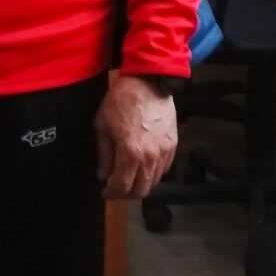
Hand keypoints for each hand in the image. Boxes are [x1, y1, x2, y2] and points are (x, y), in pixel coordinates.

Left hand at [95, 75, 177, 198]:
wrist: (147, 82)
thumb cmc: (121, 101)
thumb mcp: (103, 126)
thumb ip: (104, 155)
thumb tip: (103, 175)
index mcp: (130, 153)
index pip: (121, 186)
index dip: (111, 193)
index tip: (105, 191)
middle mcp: (150, 157)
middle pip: (141, 190)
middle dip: (126, 194)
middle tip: (117, 188)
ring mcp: (164, 152)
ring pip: (154, 182)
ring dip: (140, 184)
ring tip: (129, 178)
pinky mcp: (172, 145)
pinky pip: (164, 169)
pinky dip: (152, 173)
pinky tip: (142, 166)